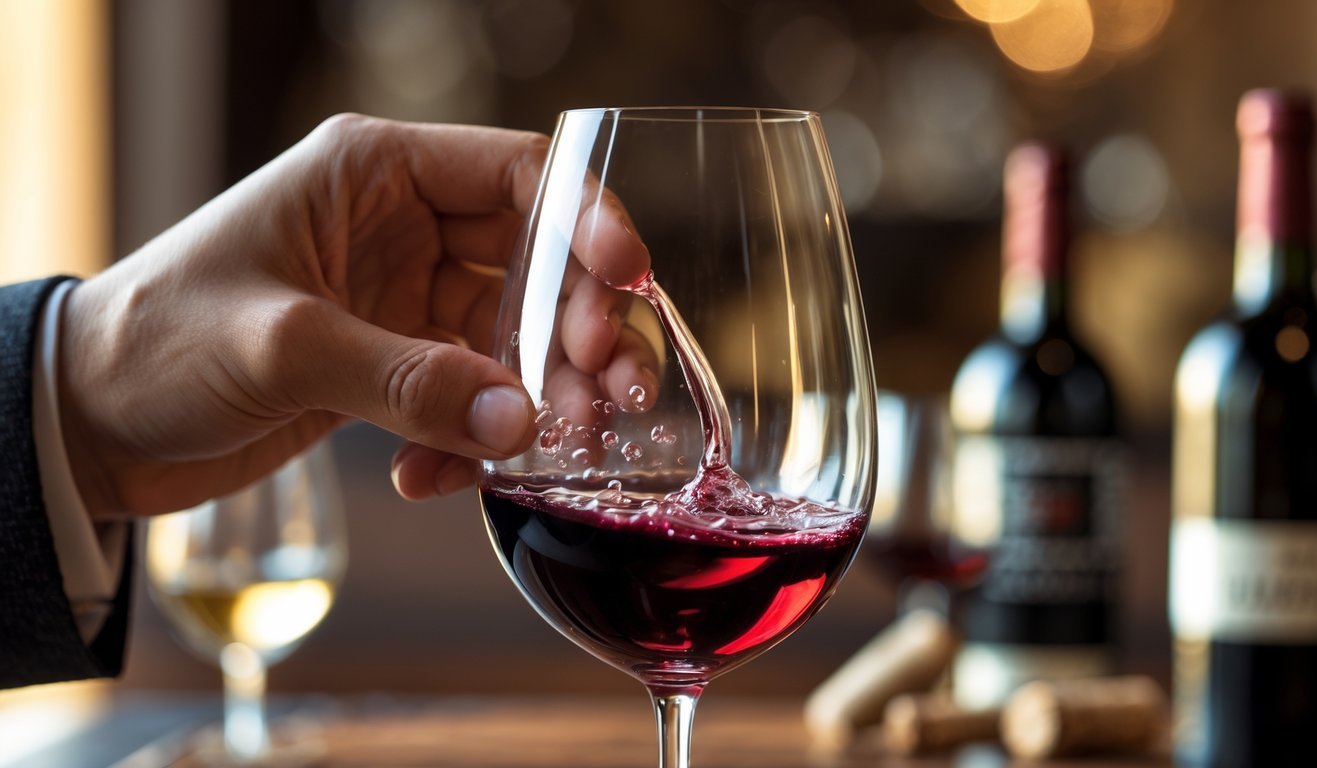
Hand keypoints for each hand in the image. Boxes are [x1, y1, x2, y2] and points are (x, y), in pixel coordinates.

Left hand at [59, 114, 656, 517]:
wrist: (90, 422)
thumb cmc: (157, 341)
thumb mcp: (283, 347)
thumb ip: (407, 381)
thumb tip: (521, 421)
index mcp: (377, 174)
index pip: (519, 175)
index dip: (587, 223)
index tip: (630, 283)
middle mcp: (406, 228)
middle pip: (539, 266)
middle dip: (580, 333)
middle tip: (607, 399)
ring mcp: (406, 301)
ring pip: (517, 340)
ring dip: (538, 399)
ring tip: (550, 452)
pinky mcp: (398, 366)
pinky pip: (471, 399)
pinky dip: (468, 443)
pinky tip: (425, 479)